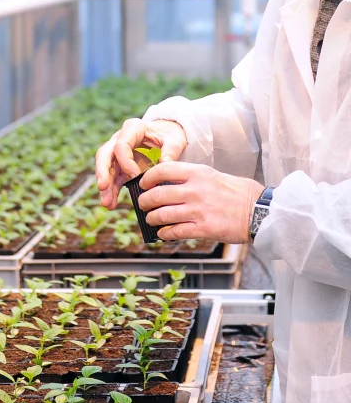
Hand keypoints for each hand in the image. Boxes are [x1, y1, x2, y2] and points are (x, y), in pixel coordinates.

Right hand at [96, 118, 186, 209]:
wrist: (167, 137)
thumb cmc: (170, 136)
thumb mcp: (175, 140)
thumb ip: (171, 150)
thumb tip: (165, 163)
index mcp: (133, 128)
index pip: (121, 145)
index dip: (126, 161)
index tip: (135, 175)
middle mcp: (120, 138)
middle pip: (104, 154)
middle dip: (103, 172)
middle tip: (102, 187)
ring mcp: (118, 152)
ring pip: (105, 168)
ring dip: (106, 186)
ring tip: (107, 203)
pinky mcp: (119, 165)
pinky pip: (112, 178)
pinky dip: (111, 191)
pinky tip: (111, 204)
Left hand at [138, 161, 262, 243]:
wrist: (260, 211)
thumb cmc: (240, 193)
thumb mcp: (214, 175)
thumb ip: (193, 178)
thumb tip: (170, 185)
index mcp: (198, 173)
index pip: (163, 170)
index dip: (148, 177)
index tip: (144, 183)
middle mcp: (195, 190)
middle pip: (158, 194)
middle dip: (145, 201)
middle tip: (143, 204)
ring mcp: (198, 210)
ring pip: (163, 214)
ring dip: (152, 218)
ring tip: (150, 219)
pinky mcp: (204, 228)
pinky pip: (176, 231)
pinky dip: (165, 233)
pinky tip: (163, 233)